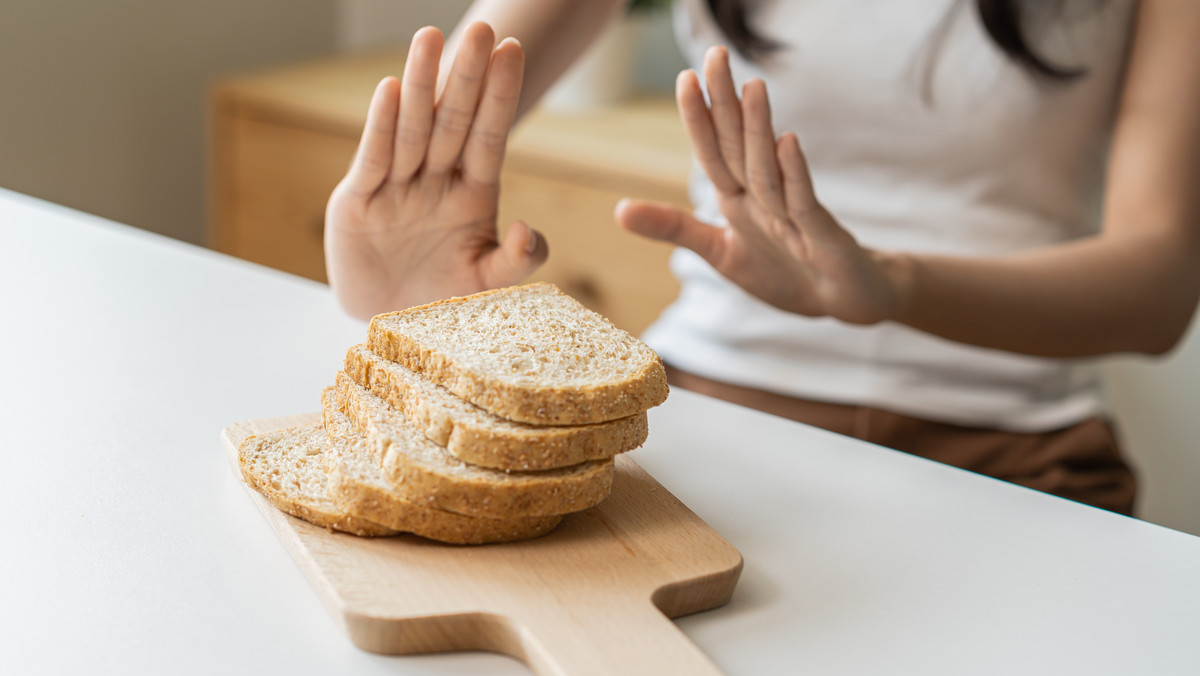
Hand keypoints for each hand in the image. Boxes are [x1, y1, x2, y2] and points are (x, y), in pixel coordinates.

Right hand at [324, 24, 546, 318]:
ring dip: (421, 84)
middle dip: (467, 76)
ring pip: (413, 129)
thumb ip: (517, 261)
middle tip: (483, 29)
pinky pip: (374, 158)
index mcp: (472, 193)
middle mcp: (435, 180)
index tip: (513, 51)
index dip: (500, 95)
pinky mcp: (358, 202)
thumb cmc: (443, 301)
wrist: (389, 326)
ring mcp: (397, 187)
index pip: (490, 136)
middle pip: (454, 121)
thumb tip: (527, 230)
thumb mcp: (487, 286)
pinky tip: (390, 89)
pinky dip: (381, 126)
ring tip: (431, 36)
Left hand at [617, 46, 903, 324]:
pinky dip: (795, 174)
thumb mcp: (719, 252)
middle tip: (715, 55)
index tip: (685, 78)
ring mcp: (796, 214)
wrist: (844, 298)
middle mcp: (766, 196)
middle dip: (726, 103)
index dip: (699, 118)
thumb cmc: (783, 270)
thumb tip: (618, 210)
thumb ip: (674, 228)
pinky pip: (805, 202)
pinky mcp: (825, 236)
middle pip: (740, 145)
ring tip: (751, 87)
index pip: (713, 152)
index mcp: (739, 197)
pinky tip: (786, 142)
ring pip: (770, 168)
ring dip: (759, 129)